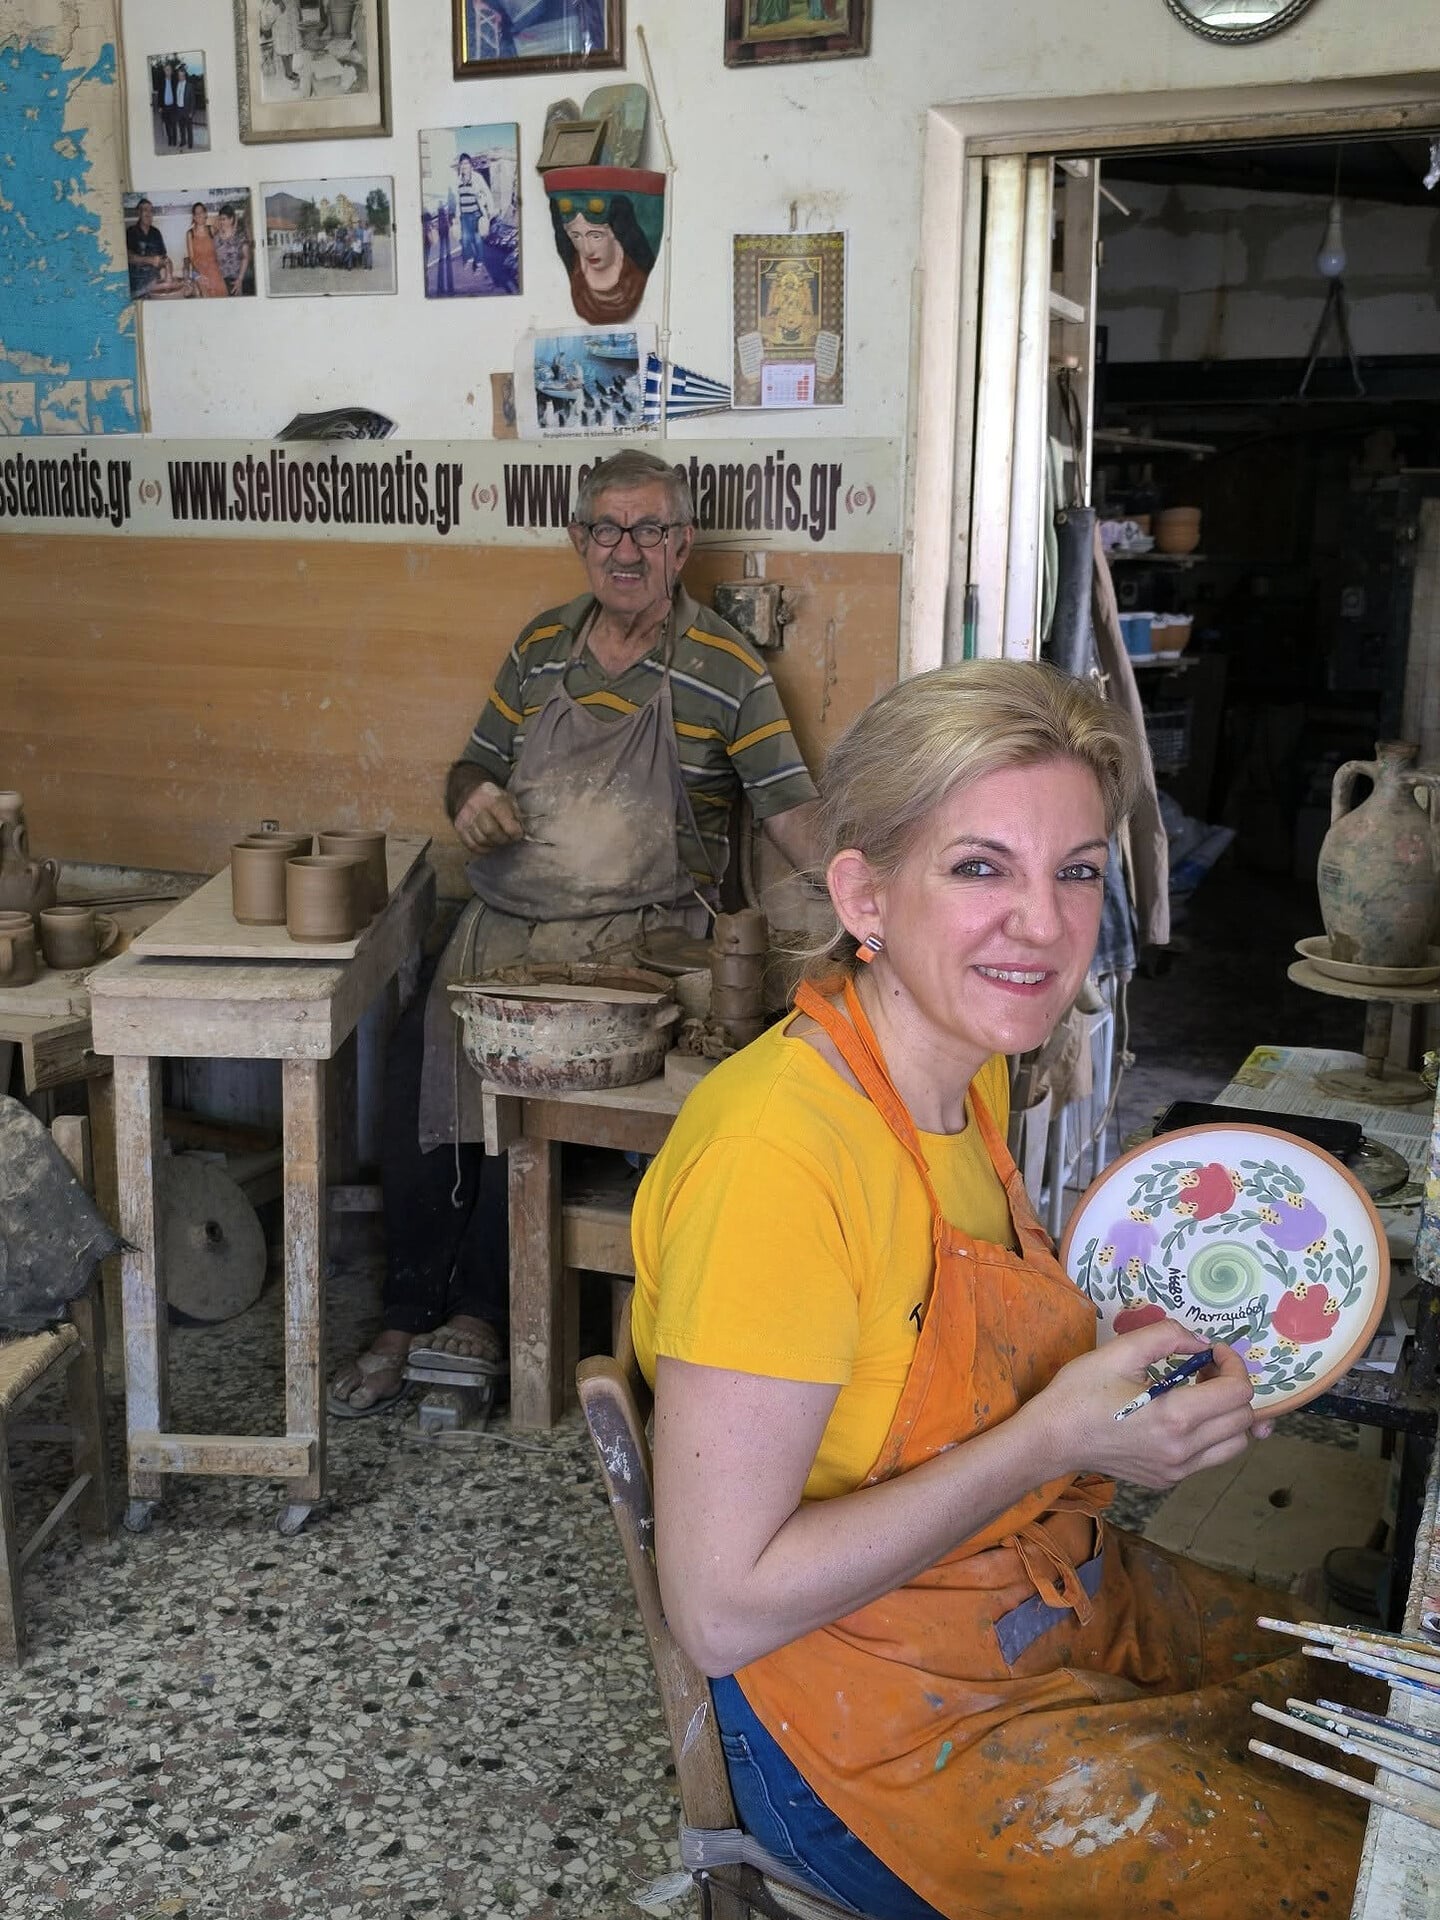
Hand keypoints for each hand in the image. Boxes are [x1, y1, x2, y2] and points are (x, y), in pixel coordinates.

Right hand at [453, 779, 523, 853]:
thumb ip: (515, 814)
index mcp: (492, 799)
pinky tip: (490, 845)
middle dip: (504, 840)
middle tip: (508, 839)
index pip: (506, 823)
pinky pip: (472, 845)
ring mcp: (465, 818)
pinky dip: (483, 849)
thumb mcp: (508, 798)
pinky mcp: (459, 827)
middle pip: (491, 832)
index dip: (515, 833)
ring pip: (481, 841)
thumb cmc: (493, 798)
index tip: (518, 834)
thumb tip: (519, 833)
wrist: (469, 792)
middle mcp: (476, 807)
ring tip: (500, 841)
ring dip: (494, 845)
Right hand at [1030, 1319, 1260, 1489]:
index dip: (1233, 1364)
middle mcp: (1184, 1450)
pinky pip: (1209, 1458)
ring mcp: (1177, 1470)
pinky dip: (1209, 1435)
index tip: (1212, 1352)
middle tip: (1203, 1370)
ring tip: (1199, 1395)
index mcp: (1176, 1416)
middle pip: (1244, 1420)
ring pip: (1235, 1445)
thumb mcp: (1120, 1351)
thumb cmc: (1082, 1391)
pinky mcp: (1168, 1480)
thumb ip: (1167, 1336)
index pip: (1238, 1393)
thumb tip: (1200, 1342)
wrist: (1052, 1438)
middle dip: (1232, 1387)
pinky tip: (1180, 1417)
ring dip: (1228, 1416)